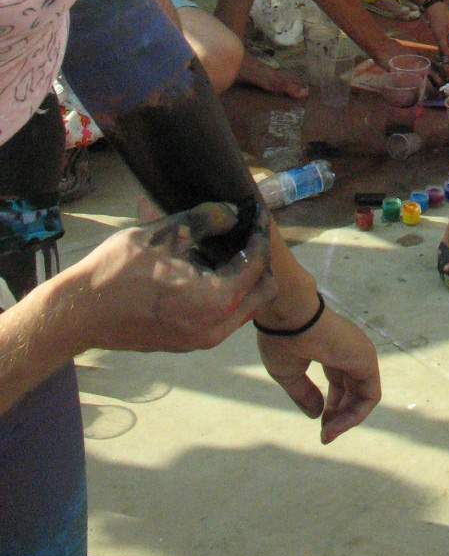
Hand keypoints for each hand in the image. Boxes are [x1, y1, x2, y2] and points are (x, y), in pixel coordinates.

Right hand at [68, 202, 273, 353]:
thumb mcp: (166, 234)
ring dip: (243, 279)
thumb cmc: (120, 270)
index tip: (255, 214)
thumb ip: (206, 220)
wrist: (81, 313)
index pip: (257, 262)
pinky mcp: (186, 344)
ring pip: (243, 308)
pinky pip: (223, 318)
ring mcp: (200, 340)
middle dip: (258, 260)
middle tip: (244, 233)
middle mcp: (216, 326)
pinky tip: (208, 271)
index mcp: (216, 299)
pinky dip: (226, 295)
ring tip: (227, 248)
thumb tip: (232, 212)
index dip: (259, 234)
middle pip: (260, 291)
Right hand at [256, 304, 380, 443]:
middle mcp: (349, 351)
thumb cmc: (283, 339)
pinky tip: (335, 425)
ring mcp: (360, 354)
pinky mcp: (367, 360)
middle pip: (352, 391)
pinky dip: (355, 415)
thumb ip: (305, 394)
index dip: (331, 407)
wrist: (288, 316)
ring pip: (363, 396)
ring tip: (327, 434)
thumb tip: (317, 415)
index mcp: (331, 350)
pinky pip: (369, 396)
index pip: (339, 382)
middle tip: (325, 435)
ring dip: (346, 420)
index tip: (319, 426)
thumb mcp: (289, 373)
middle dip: (340, 416)